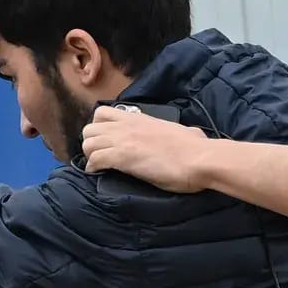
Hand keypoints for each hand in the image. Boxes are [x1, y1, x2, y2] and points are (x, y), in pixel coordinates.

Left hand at [78, 105, 218, 191]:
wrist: (199, 158)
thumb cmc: (196, 147)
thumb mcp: (184, 132)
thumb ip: (180, 131)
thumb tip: (194, 135)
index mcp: (138, 118)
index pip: (103, 113)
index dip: (98, 127)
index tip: (106, 141)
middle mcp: (126, 126)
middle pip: (89, 129)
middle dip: (91, 144)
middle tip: (100, 156)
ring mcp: (123, 140)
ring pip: (88, 143)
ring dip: (91, 156)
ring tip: (100, 166)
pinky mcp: (123, 157)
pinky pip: (95, 160)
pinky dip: (94, 168)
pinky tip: (100, 174)